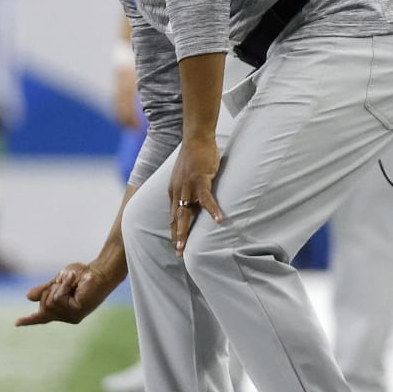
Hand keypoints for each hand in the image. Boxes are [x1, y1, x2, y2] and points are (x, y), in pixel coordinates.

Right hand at [17, 261, 116, 325]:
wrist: (99, 271)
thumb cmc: (83, 275)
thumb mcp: (58, 281)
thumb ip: (45, 290)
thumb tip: (28, 297)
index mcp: (62, 310)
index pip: (42, 318)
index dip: (28, 320)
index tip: (16, 323)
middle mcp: (66, 317)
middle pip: (42, 306)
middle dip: (51, 290)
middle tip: (68, 281)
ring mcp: (71, 317)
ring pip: (49, 302)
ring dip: (58, 287)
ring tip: (72, 281)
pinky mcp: (75, 313)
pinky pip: (57, 299)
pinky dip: (63, 287)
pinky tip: (73, 282)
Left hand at [168, 136, 224, 254]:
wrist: (197, 138)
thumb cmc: (196, 156)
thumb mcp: (188, 175)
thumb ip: (190, 188)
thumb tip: (197, 198)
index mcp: (174, 191)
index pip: (172, 215)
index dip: (174, 230)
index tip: (176, 244)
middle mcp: (178, 191)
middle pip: (176, 218)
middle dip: (176, 236)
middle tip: (178, 252)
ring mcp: (188, 187)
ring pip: (185, 213)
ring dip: (185, 231)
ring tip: (185, 246)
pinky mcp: (201, 180)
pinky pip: (207, 199)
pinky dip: (213, 210)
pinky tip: (219, 220)